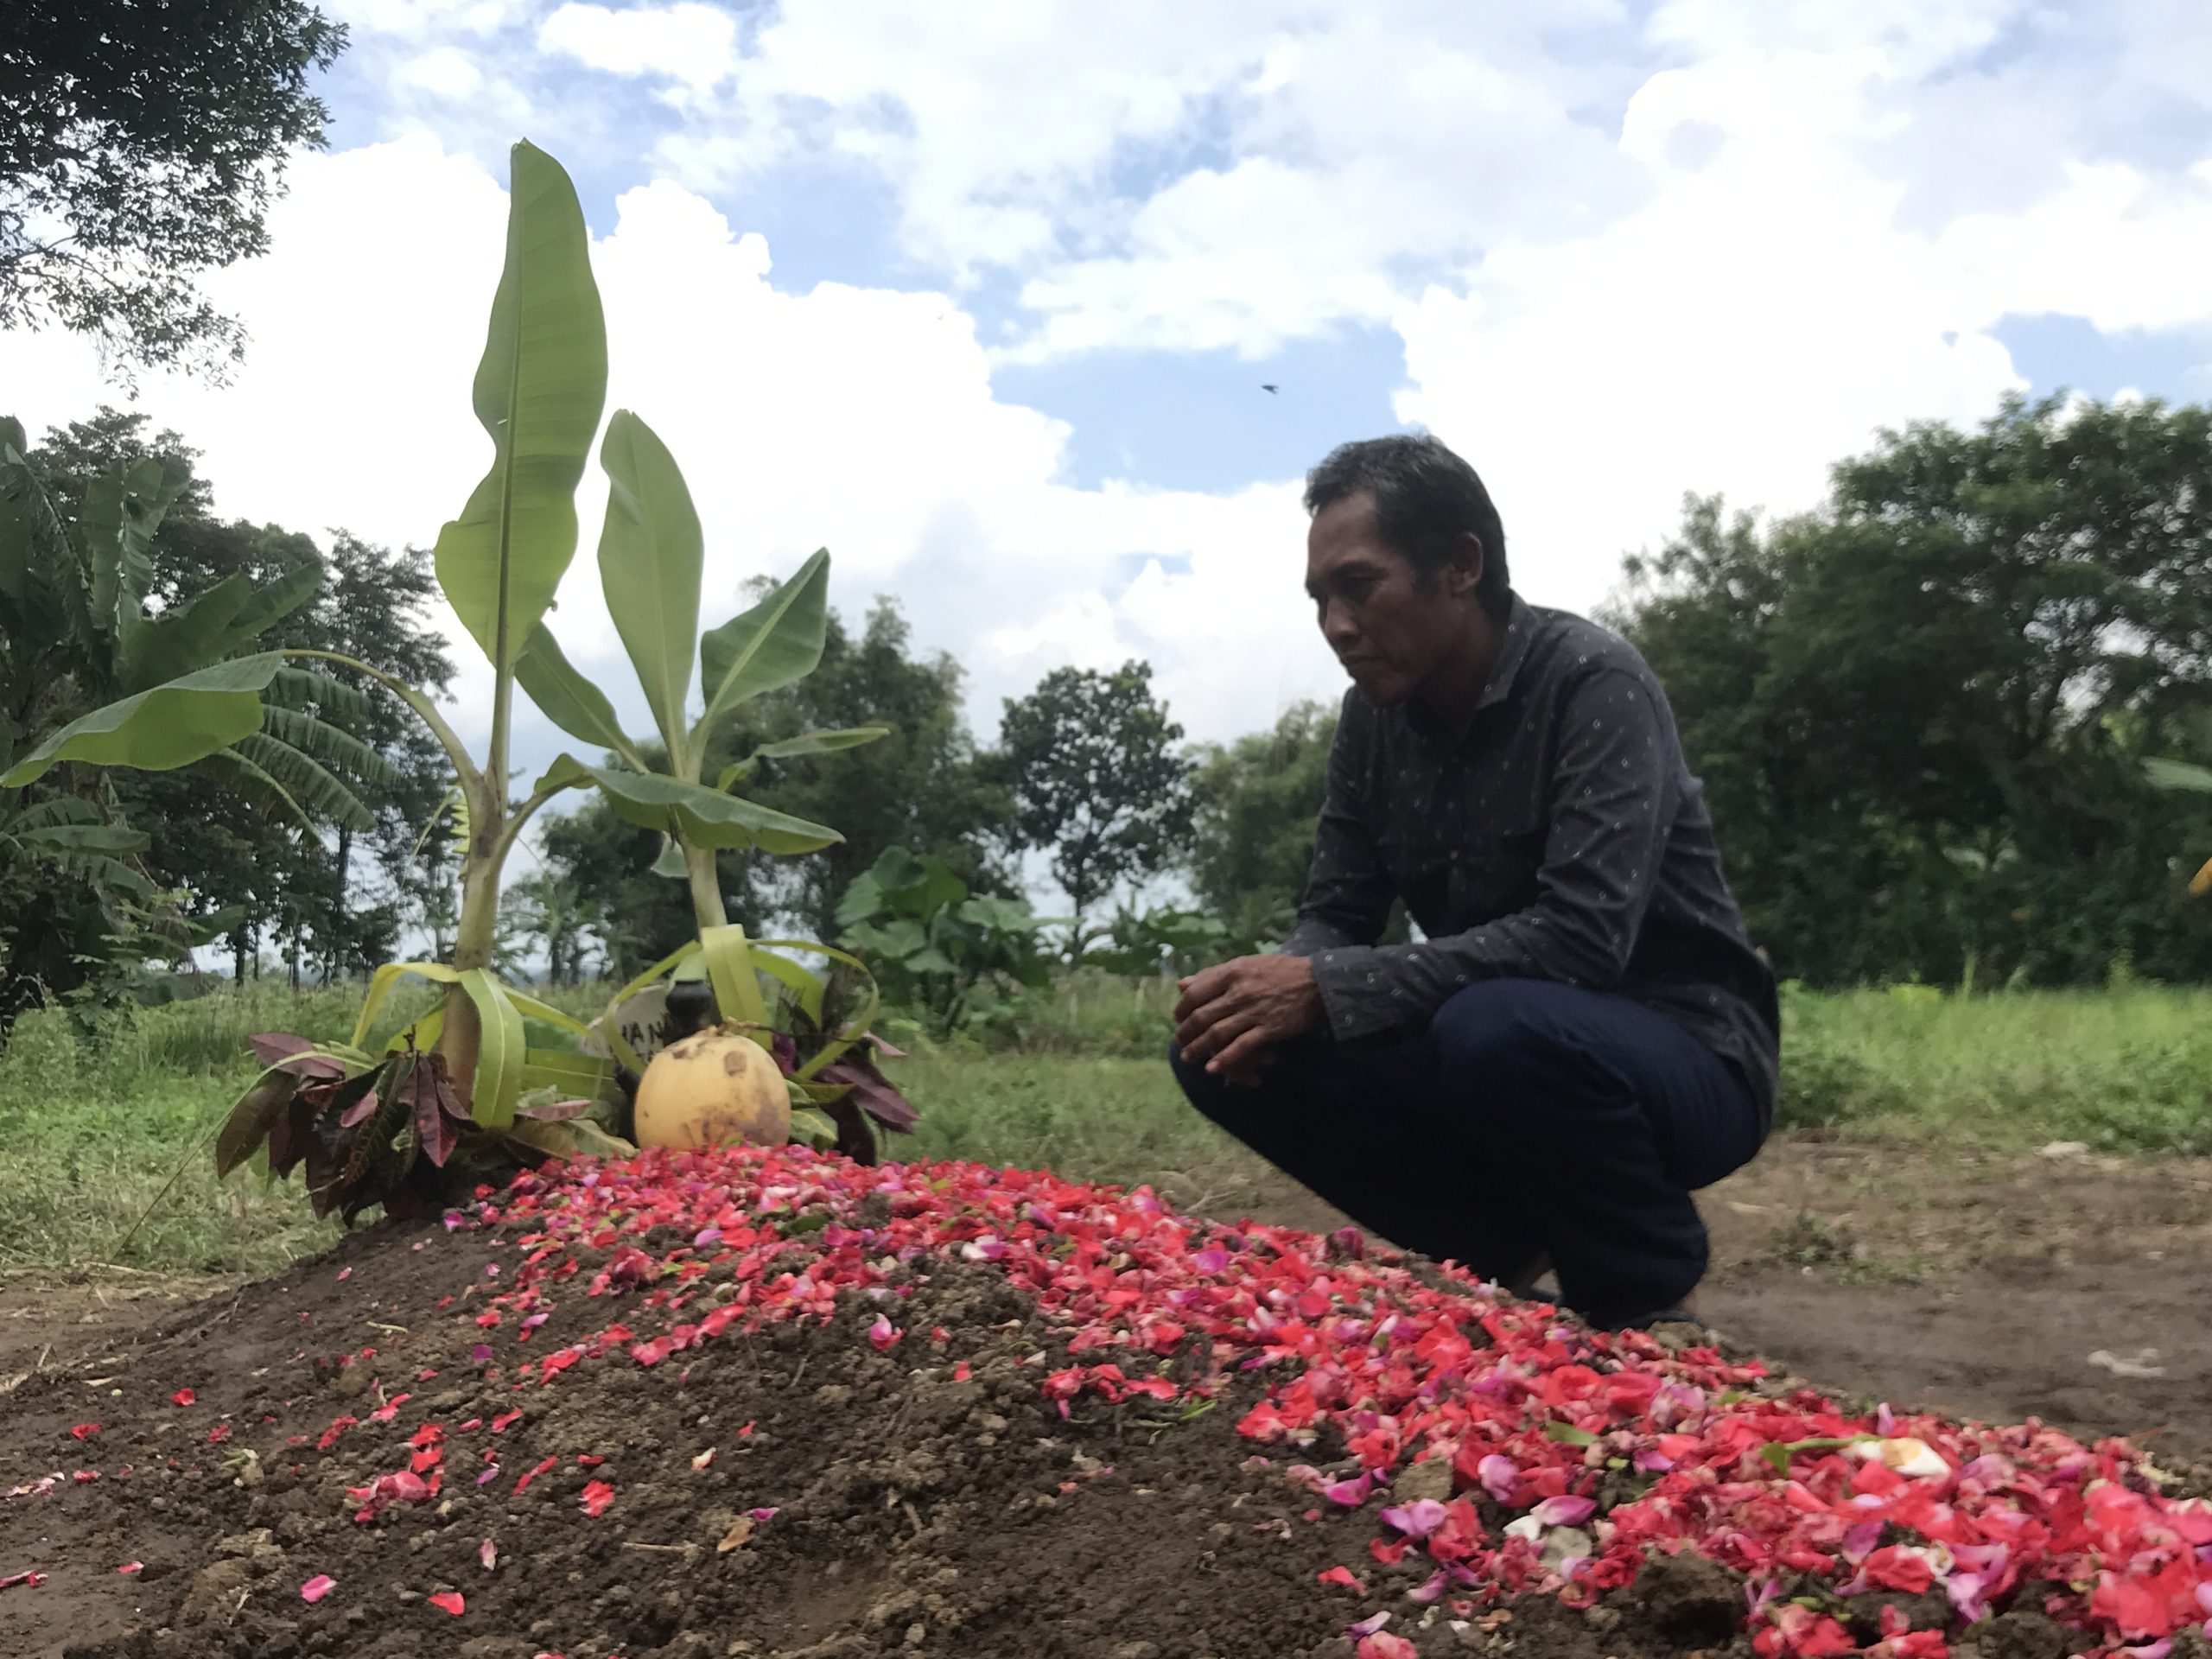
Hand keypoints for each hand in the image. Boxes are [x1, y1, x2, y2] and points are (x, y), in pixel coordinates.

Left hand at [1173, 954, 1323, 1080]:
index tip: (1178, 1018)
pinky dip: (1224, 1059)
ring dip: (1198, 1048)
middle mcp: (1239, 992)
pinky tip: (1212, 1068)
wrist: (1316, 982)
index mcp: (1232, 973)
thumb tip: (1182, 985)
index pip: (1196, 993)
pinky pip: (1241, 1047)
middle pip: (1202, 1016)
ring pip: (1217, 1033)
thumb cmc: (1279, 971)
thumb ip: (1213, 974)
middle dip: (1186, 1032)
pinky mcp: (1268, 1029)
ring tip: (1187, 1057)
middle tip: (1179, 1041)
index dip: (1182, 1009)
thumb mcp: (1245, 964)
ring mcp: (1254, 1012)